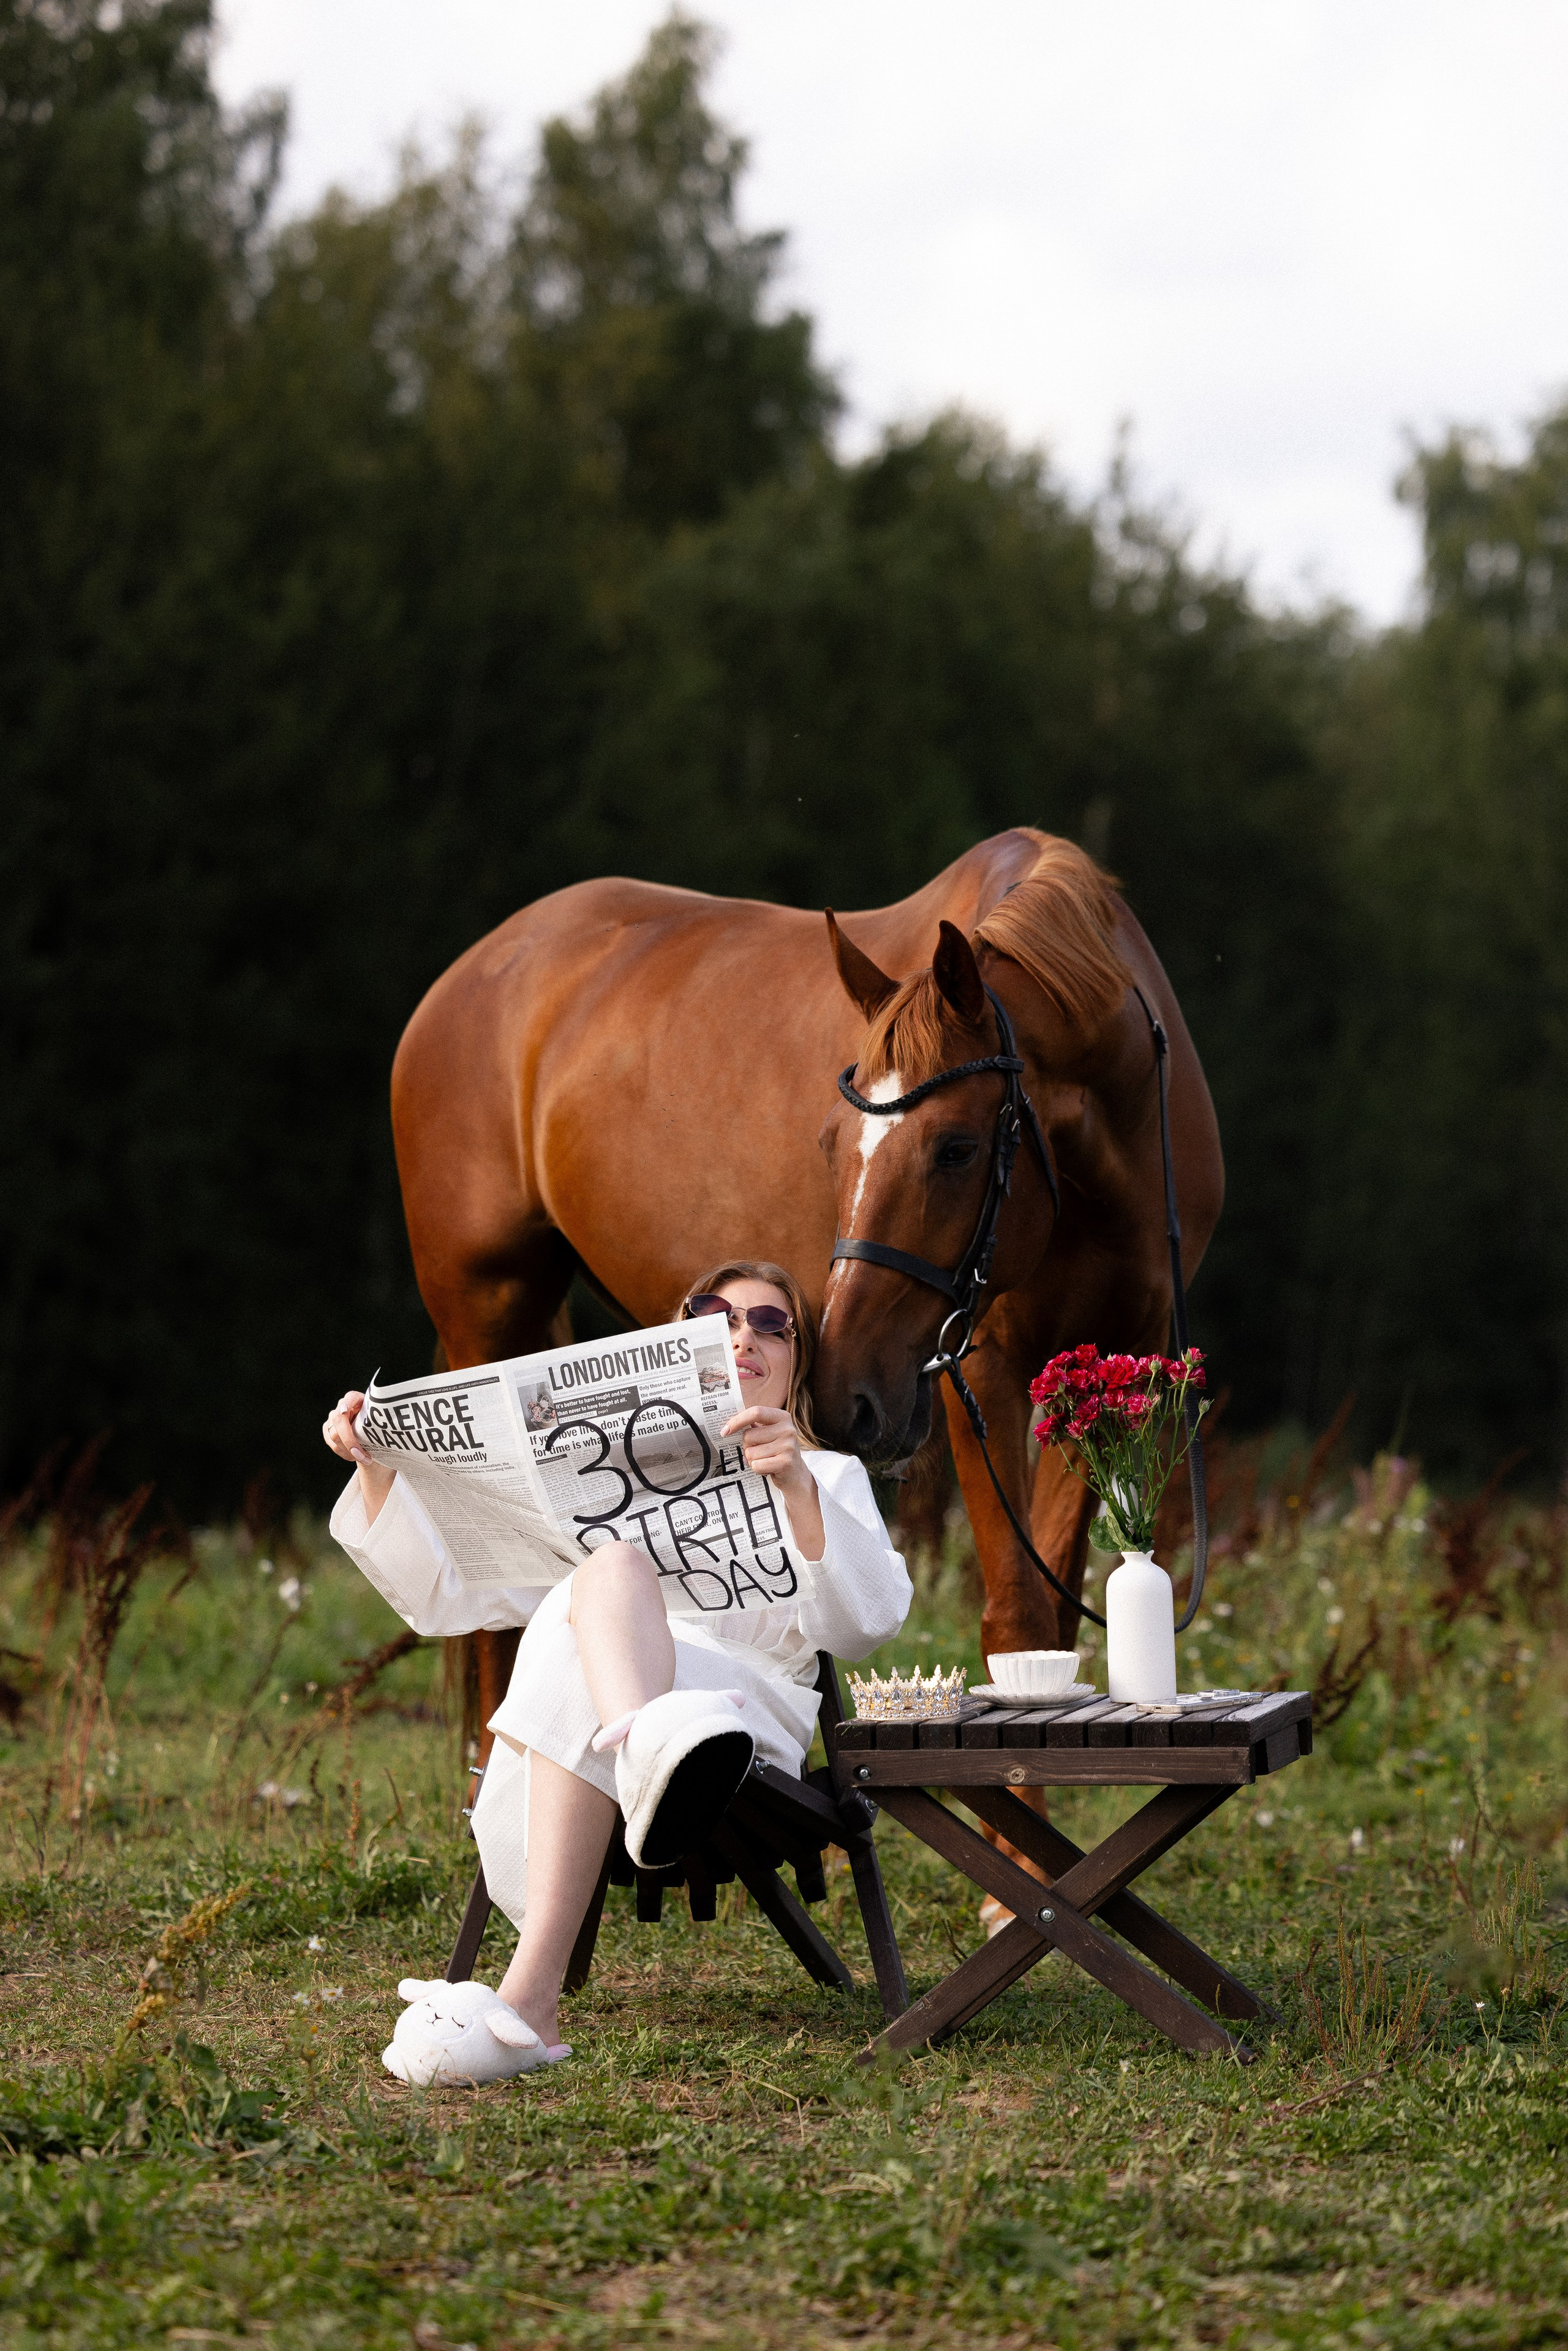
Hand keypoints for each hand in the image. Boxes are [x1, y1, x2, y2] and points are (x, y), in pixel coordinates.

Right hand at [322, 1391, 394, 1523]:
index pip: (349, 1398)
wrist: (374, 1435)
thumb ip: (380, 1418)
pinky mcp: (328, 1430)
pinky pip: (332, 1444)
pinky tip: (355, 1456)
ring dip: (349, 1451)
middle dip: (350, 1442)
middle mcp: (342, 1407)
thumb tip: (393, 1422)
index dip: (345, 1404)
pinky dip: (344, 1453)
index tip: (346, 1411)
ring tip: (365, 1458)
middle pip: (339, 1421)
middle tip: (365, 1458)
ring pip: (335, 1436)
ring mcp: (333, 1418)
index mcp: (356, 1399)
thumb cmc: (381, 1425)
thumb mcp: (382, 1420)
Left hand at [722, 1405, 807, 1490]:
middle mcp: (787, 1429)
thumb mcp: (770, 1433)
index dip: (737, 1420)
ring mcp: (788, 1446)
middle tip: (759, 1451)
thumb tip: (727, 1426)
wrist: (795, 1472)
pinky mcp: (786, 1462)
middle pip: (749, 1436)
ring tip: (766, 1460)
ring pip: (751, 1453)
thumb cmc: (776, 1450)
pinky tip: (768, 1468)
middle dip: (747, 1447)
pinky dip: (757, 1470)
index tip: (724, 1431)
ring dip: (753, 1460)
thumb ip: (753, 1425)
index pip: (756, 1412)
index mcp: (782, 1417)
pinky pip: (756, 1465)